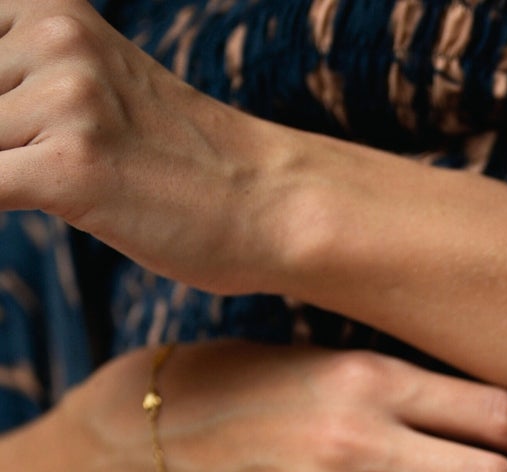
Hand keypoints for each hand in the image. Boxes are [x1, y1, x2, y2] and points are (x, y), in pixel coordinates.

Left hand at [0, 0, 311, 290]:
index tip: (15, 132)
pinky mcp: (72, 168)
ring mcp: (65, 100)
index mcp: (49, 9)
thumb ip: (19, 88)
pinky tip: (29, 210)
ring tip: (61, 190)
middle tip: (41, 164)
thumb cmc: (182, 159)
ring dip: (2, 174)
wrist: (272, 202)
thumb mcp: (92, 84)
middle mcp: (53, 37)